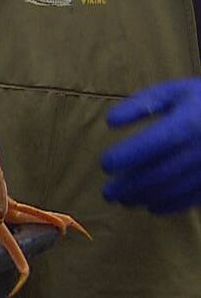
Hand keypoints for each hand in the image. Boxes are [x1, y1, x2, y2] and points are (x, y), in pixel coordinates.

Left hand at [101, 78, 200, 213]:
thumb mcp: (175, 92)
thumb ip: (142, 104)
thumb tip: (110, 122)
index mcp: (187, 124)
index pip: (150, 145)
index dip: (124, 157)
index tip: (106, 164)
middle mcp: (200, 149)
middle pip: (158, 175)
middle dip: (129, 187)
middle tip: (109, 193)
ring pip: (173, 191)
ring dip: (144, 198)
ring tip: (125, 200)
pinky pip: (192, 199)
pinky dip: (169, 206)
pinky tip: (152, 205)